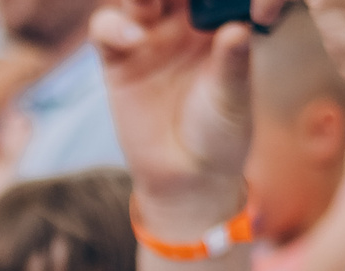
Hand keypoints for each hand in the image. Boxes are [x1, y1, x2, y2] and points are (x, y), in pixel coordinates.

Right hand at [88, 1, 259, 225]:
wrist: (186, 176)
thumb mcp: (233, 100)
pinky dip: (114, 26)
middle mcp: (182, 22)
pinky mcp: (118, 58)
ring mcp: (148, 37)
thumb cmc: (220, 134)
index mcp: (217, 20)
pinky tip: (133, 39)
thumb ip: (233, 64)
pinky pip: (106, 28)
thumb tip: (238, 29)